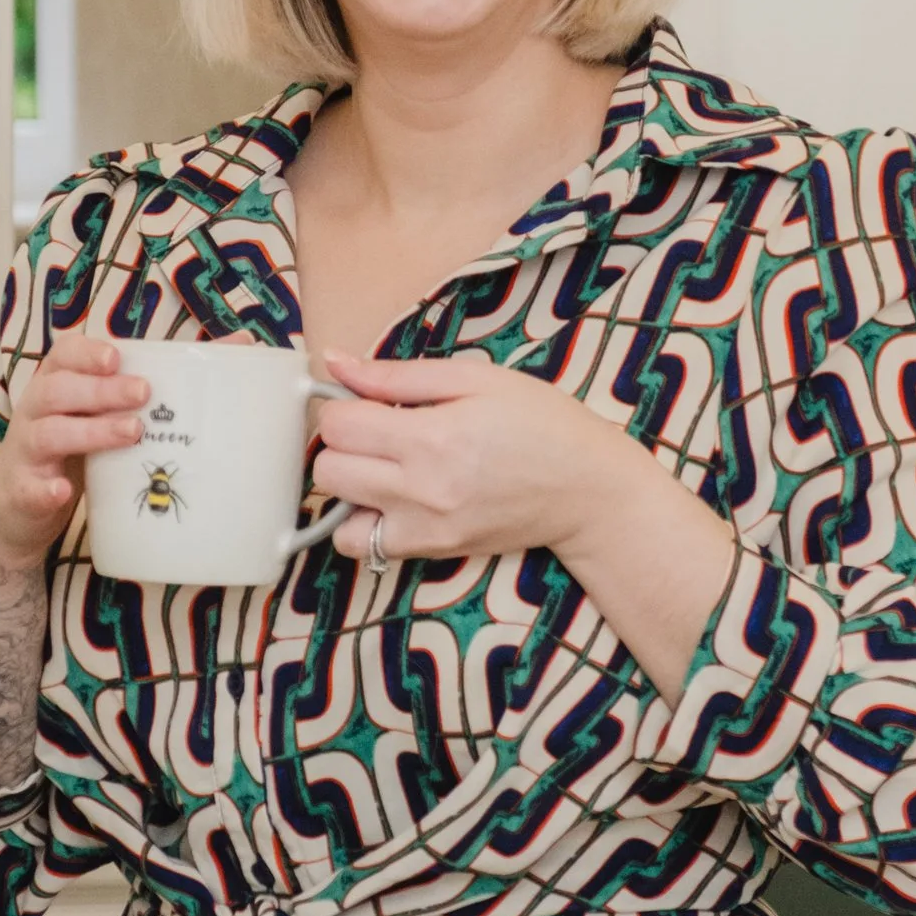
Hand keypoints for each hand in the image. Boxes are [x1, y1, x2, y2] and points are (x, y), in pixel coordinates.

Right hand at [0, 331, 149, 573]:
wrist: (13, 503)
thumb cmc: (66, 449)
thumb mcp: (91, 416)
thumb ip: (129, 396)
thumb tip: (215, 362)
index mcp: (53, 386)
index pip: (63, 356)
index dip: (87, 353)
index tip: (117, 357)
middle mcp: (35, 412)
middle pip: (58, 390)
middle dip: (102, 389)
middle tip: (143, 392)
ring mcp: (25, 452)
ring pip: (49, 434)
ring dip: (90, 432)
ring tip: (131, 433)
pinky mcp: (22, 491)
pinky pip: (30, 488)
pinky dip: (46, 489)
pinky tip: (64, 491)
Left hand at [310, 351, 640, 571]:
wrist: (588, 489)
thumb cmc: (541, 423)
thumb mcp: (475, 378)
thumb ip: (397, 375)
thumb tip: (334, 363)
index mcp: (431, 437)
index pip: (337, 425)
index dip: (342, 406)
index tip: (367, 401)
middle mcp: (421, 490)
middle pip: (328, 469)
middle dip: (342, 444)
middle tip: (377, 430)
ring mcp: (424, 528)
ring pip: (336, 512)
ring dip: (349, 486)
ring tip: (384, 467)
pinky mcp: (432, 552)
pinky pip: (364, 547)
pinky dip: (365, 524)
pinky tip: (393, 500)